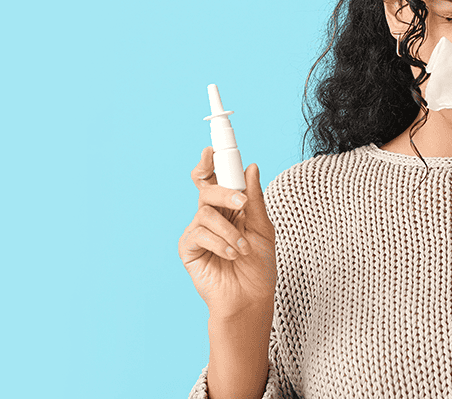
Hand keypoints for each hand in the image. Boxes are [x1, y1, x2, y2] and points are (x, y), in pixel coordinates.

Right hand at [178, 146, 275, 319]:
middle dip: (224, 192)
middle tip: (242, 203)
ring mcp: (197, 232)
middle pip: (207, 189)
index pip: (215, 179)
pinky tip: (231, 256)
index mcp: (228, 208)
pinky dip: (220, 244)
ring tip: (242, 249)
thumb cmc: (258, 268)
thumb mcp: (263, 229)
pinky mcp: (188, 248)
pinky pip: (200, 234)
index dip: (209, 163)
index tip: (211, 151)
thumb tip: (251, 167)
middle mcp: (211, 216)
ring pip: (206, 213)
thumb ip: (255, 199)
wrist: (250, 299)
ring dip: (229, 231)